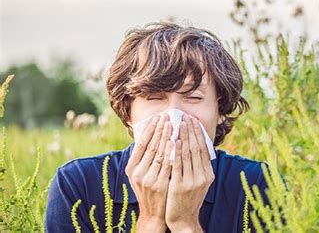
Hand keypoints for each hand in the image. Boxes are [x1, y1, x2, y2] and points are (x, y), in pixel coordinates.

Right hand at [125, 113, 173, 232]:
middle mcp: (137, 172)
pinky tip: (175, 142)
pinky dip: (171, 152)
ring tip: (172, 124)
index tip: (157, 117)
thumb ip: (144, 157)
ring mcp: (148, 179)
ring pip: (158, 153)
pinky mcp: (159, 184)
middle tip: (167, 116)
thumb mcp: (141, 174)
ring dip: (166, 137)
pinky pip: (167, 164)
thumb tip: (150, 135)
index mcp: (131, 168)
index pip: (141, 144)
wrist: (153, 213)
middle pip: (150, 146)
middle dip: (159, 130)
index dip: (149, 130)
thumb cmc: (149, 189)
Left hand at [165, 113, 214, 231]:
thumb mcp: (198, 182)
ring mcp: (192, 181)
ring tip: (179, 124)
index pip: (204, 149)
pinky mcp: (179, 186)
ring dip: (183, 137)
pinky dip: (176, 151)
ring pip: (188, 154)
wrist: (183, 219)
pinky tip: (174, 141)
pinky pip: (177, 164)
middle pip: (197, 148)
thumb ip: (198, 166)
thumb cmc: (188, 198)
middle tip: (186, 117)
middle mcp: (202, 177)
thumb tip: (196, 146)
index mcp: (208, 174)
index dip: (199, 134)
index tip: (194, 121)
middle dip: (191, 131)